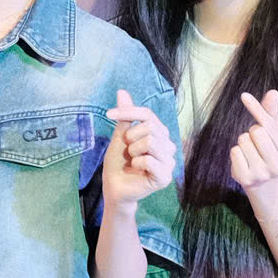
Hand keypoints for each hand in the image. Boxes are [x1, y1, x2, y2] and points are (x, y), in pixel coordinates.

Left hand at [100, 88, 174, 207]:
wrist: (114, 186)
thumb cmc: (118, 162)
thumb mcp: (120, 136)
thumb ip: (125, 116)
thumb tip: (122, 91)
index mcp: (160, 134)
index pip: (148, 114)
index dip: (128, 111)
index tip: (109, 114)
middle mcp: (168, 146)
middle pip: (151, 127)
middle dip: (131, 137)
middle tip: (127, 150)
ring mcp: (169, 162)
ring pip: (151, 142)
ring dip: (134, 151)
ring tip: (132, 160)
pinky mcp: (165, 177)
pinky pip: (150, 161)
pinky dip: (137, 164)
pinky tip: (136, 169)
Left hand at [227, 89, 277, 202]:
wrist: (263, 182)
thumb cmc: (269, 150)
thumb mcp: (274, 132)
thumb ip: (271, 113)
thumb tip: (273, 92)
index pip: (269, 125)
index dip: (256, 109)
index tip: (244, 95)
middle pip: (256, 131)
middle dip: (253, 132)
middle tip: (257, 142)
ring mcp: (262, 174)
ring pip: (243, 139)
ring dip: (244, 141)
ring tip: (252, 152)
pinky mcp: (245, 178)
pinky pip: (234, 151)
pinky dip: (236, 152)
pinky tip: (244, 160)